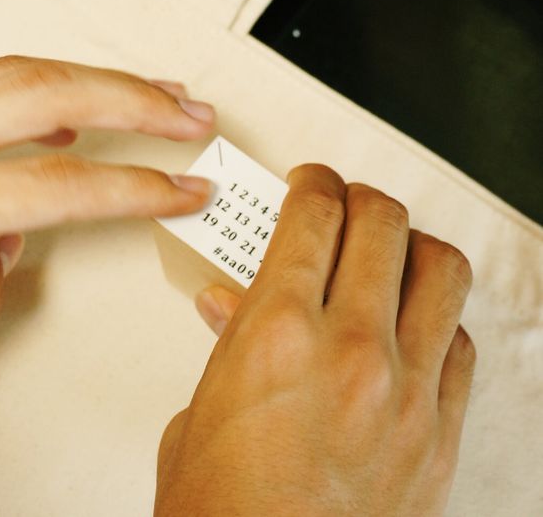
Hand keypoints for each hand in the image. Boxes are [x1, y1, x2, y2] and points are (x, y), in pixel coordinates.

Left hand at [0, 56, 214, 337]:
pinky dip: (40, 82)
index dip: (138, 189)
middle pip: (50, 93)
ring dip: (104, 80)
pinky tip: (70, 97)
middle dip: (139, 104)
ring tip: (158, 95)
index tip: (187, 195)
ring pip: (25, 71)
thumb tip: (8, 247)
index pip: (62, 187)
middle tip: (193, 116)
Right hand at [155, 165, 475, 515]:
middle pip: (381, 223)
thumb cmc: (221, 511)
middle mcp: (349, 351)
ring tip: (390, 250)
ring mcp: (405, 390)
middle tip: (347, 202)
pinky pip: (462, 342)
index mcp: (275, 335)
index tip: (311, 181)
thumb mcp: (200, 407)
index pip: (312, 215)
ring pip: (440, 269)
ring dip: (413, 245)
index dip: (313, 182)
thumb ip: (226, 340)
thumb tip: (232, 301)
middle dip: (362, 197)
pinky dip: (440, 318)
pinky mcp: (438, 433)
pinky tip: (413, 325)